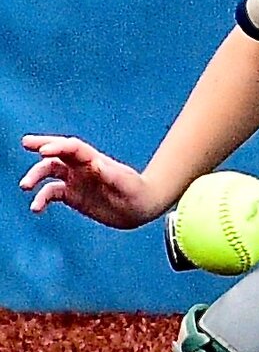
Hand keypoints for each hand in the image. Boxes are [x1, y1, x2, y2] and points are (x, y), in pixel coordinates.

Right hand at [18, 135, 163, 228]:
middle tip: (26, 143)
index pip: (73, 148)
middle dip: (42, 146)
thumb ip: (111, 175)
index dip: (58, 146)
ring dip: (35, 176)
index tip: (43, 151)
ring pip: (49, 172)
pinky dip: (41, 199)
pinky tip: (36, 208)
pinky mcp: (71, 195)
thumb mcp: (126, 184)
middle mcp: (81, 167)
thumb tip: (96, 164)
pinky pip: (51, 193)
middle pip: (57, 154)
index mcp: (94, 160)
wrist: (140, 208)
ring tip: (25, 186)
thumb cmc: (137, 192)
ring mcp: (75, 180)